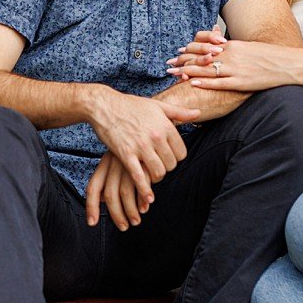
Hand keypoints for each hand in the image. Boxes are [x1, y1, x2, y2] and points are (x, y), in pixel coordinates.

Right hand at [85, 88, 196, 205]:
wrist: (104, 105)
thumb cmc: (130, 105)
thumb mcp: (157, 105)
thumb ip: (179, 112)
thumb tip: (198, 113)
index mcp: (165, 126)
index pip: (181, 153)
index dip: (176, 158)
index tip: (168, 158)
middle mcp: (156, 136)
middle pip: (171, 164)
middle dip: (166, 169)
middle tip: (158, 167)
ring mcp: (141, 146)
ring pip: (158, 172)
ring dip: (156, 178)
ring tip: (150, 176)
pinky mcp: (126, 154)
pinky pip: (139, 177)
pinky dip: (145, 190)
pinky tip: (148, 197)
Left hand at [85, 152, 149, 228]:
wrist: (144, 127)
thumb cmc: (130, 147)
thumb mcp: (115, 159)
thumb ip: (107, 179)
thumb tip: (100, 200)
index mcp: (104, 163)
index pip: (93, 187)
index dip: (91, 206)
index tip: (92, 222)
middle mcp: (113, 164)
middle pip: (110, 195)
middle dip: (116, 215)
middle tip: (123, 227)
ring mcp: (128, 163)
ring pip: (125, 193)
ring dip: (131, 211)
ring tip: (136, 221)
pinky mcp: (143, 163)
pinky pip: (141, 185)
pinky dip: (143, 199)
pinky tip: (146, 206)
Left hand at [167, 32, 293, 91]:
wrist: (288, 64)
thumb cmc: (270, 56)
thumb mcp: (250, 48)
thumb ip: (235, 49)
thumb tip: (223, 50)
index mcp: (232, 45)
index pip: (205, 46)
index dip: (190, 49)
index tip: (179, 52)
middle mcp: (231, 54)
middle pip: (201, 57)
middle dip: (183, 60)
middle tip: (169, 64)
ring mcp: (235, 68)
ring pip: (206, 69)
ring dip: (188, 71)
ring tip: (174, 73)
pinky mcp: (240, 82)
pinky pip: (219, 82)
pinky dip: (205, 82)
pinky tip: (192, 83)